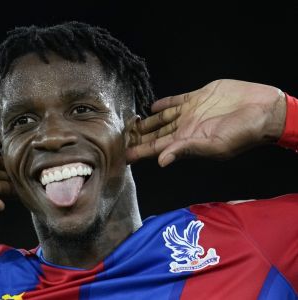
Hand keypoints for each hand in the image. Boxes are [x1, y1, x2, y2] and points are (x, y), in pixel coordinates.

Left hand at [127, 79, 286, 166]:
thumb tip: (161, 162)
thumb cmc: (242, 133)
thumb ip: (185, 150)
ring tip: (131, 123)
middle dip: (139, 136)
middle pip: (156, 134)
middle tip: (121, 137)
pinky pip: (175, 101)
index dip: (140, 151)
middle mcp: (186, 128)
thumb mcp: (213, 145)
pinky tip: (151, 106)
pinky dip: (163, 104)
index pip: (157, 148)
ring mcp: (191, 113)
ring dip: (147, 121)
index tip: (123, 155)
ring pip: (162, 118)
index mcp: (187, 141)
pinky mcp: (198, 97)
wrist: (262, 110)